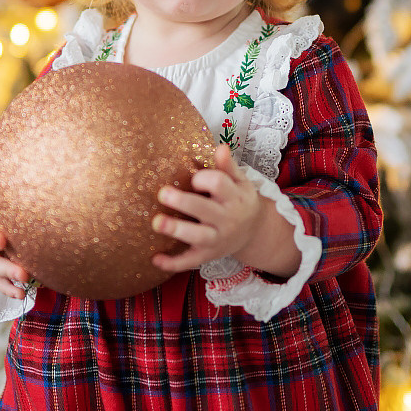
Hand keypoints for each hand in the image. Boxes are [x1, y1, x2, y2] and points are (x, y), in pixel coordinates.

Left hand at [151, 145, 262, 273]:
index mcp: (234, 197)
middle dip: (183, 202)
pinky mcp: (208, 255)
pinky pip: (190, 261)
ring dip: (176, 230)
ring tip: (156, 222)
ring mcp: (217, 239)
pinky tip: (155, 259)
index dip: (202, 179)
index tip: (192, 178)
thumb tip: (220, 147)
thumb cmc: (240, 200)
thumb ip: (228, 166)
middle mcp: (226, 219)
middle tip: (162, 193)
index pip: (218, 184)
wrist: (255, 232)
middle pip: (204, 209)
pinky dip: (172, 263)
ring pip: (197, 236)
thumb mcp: (240, 182)